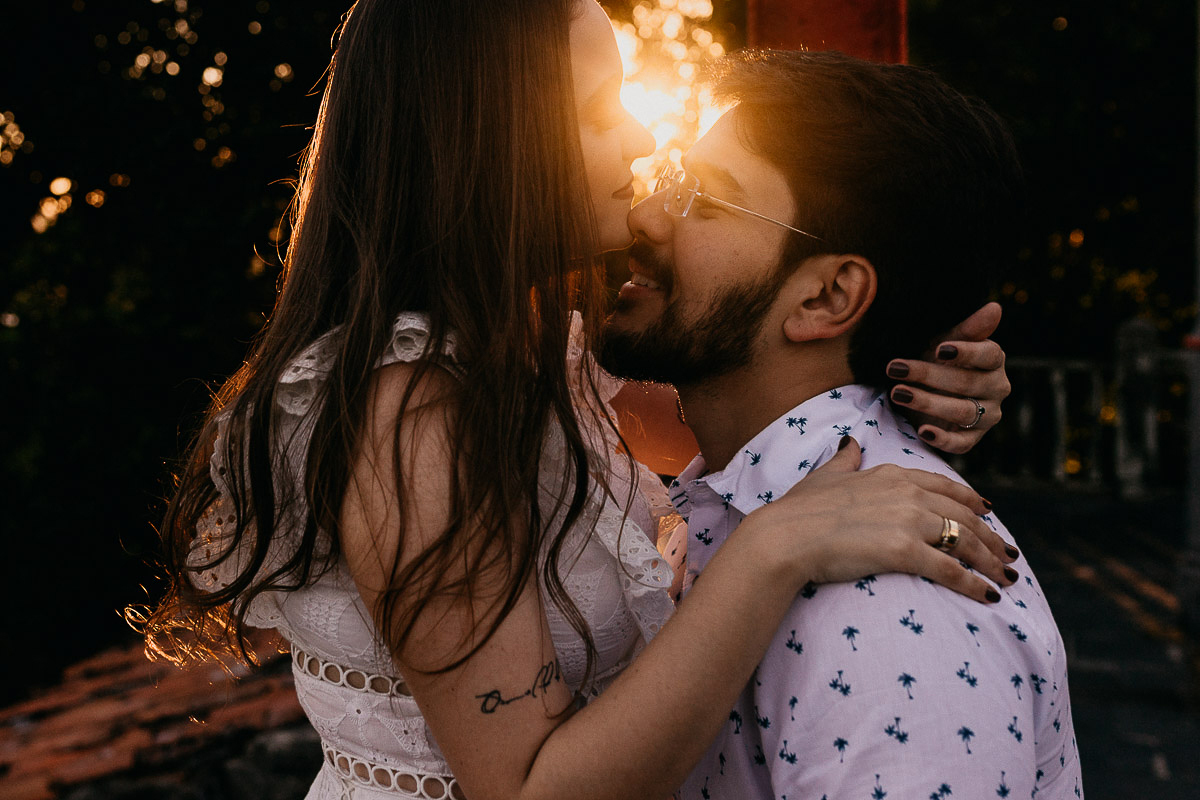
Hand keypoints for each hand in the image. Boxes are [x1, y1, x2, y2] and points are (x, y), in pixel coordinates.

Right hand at [750, 438, 1016, 603]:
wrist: (786, 535)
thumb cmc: (799, 509)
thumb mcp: (826, 475)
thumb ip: (846, 459)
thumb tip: (852, 442)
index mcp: (892, 474)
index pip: (945, 486)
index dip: (971, 500)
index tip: (988, 512)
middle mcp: (908, 493)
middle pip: (964, 515)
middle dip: (992, 537)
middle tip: (1008, 555)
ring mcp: (909, 521)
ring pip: (966, 541)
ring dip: (991, 562)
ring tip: (1007, 579)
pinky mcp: (905, 552)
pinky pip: (951, 570)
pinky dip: (974, 584)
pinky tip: (988, 596)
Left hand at [884, 301, 1009, 454]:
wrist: (928, 389)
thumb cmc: (940, 360)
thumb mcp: (947, 341)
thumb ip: (969, 329)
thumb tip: (995, 307)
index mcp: (994, 361)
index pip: (989, 356)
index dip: (966, 352)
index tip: (940, 349)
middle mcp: (996, 388)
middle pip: (968, 384)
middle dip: (929, 375)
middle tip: (896, 368)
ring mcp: (987, 416)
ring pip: (963, 412)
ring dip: (928, 402)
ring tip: (898, 392)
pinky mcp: (972, 438)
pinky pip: (961, 444)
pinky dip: (942, 439)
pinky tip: (922, 431)